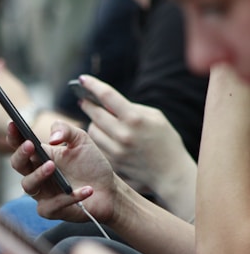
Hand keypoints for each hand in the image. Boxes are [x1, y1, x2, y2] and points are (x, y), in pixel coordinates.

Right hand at [7, 120, 118, 222]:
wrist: (110, 190)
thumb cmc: (91, 165)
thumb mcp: (81, 140)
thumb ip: (66, 130)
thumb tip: (52, 138)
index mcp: (40, 156)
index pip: (20, 144)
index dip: (14, 135)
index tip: (13, 124)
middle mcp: (37, 174)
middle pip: (18, 165)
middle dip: (21, 154)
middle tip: (30, 145)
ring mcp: (42, 193)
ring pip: (28, 185)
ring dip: (38, 175)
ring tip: (52, 166)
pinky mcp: (52, 210)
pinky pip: (54, 205)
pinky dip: (70, 197)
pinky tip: (87, 189)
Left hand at [79, 75, 196, 219]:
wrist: (171, 173)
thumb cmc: (166, 141)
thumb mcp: (155, 117)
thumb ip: (131, 108)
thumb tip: (108, 103)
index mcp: (135, 118)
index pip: (107, 96)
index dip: (92, 85)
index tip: (82, 79)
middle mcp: (122, 135)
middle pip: (94, 114)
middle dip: (87, 104)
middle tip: (83, 100)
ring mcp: (116, 151)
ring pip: (92, 131)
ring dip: (93, 123)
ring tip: (97, 119)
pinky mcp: (112, 163)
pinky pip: (97, 146)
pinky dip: (99, 139)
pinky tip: (104, 135)